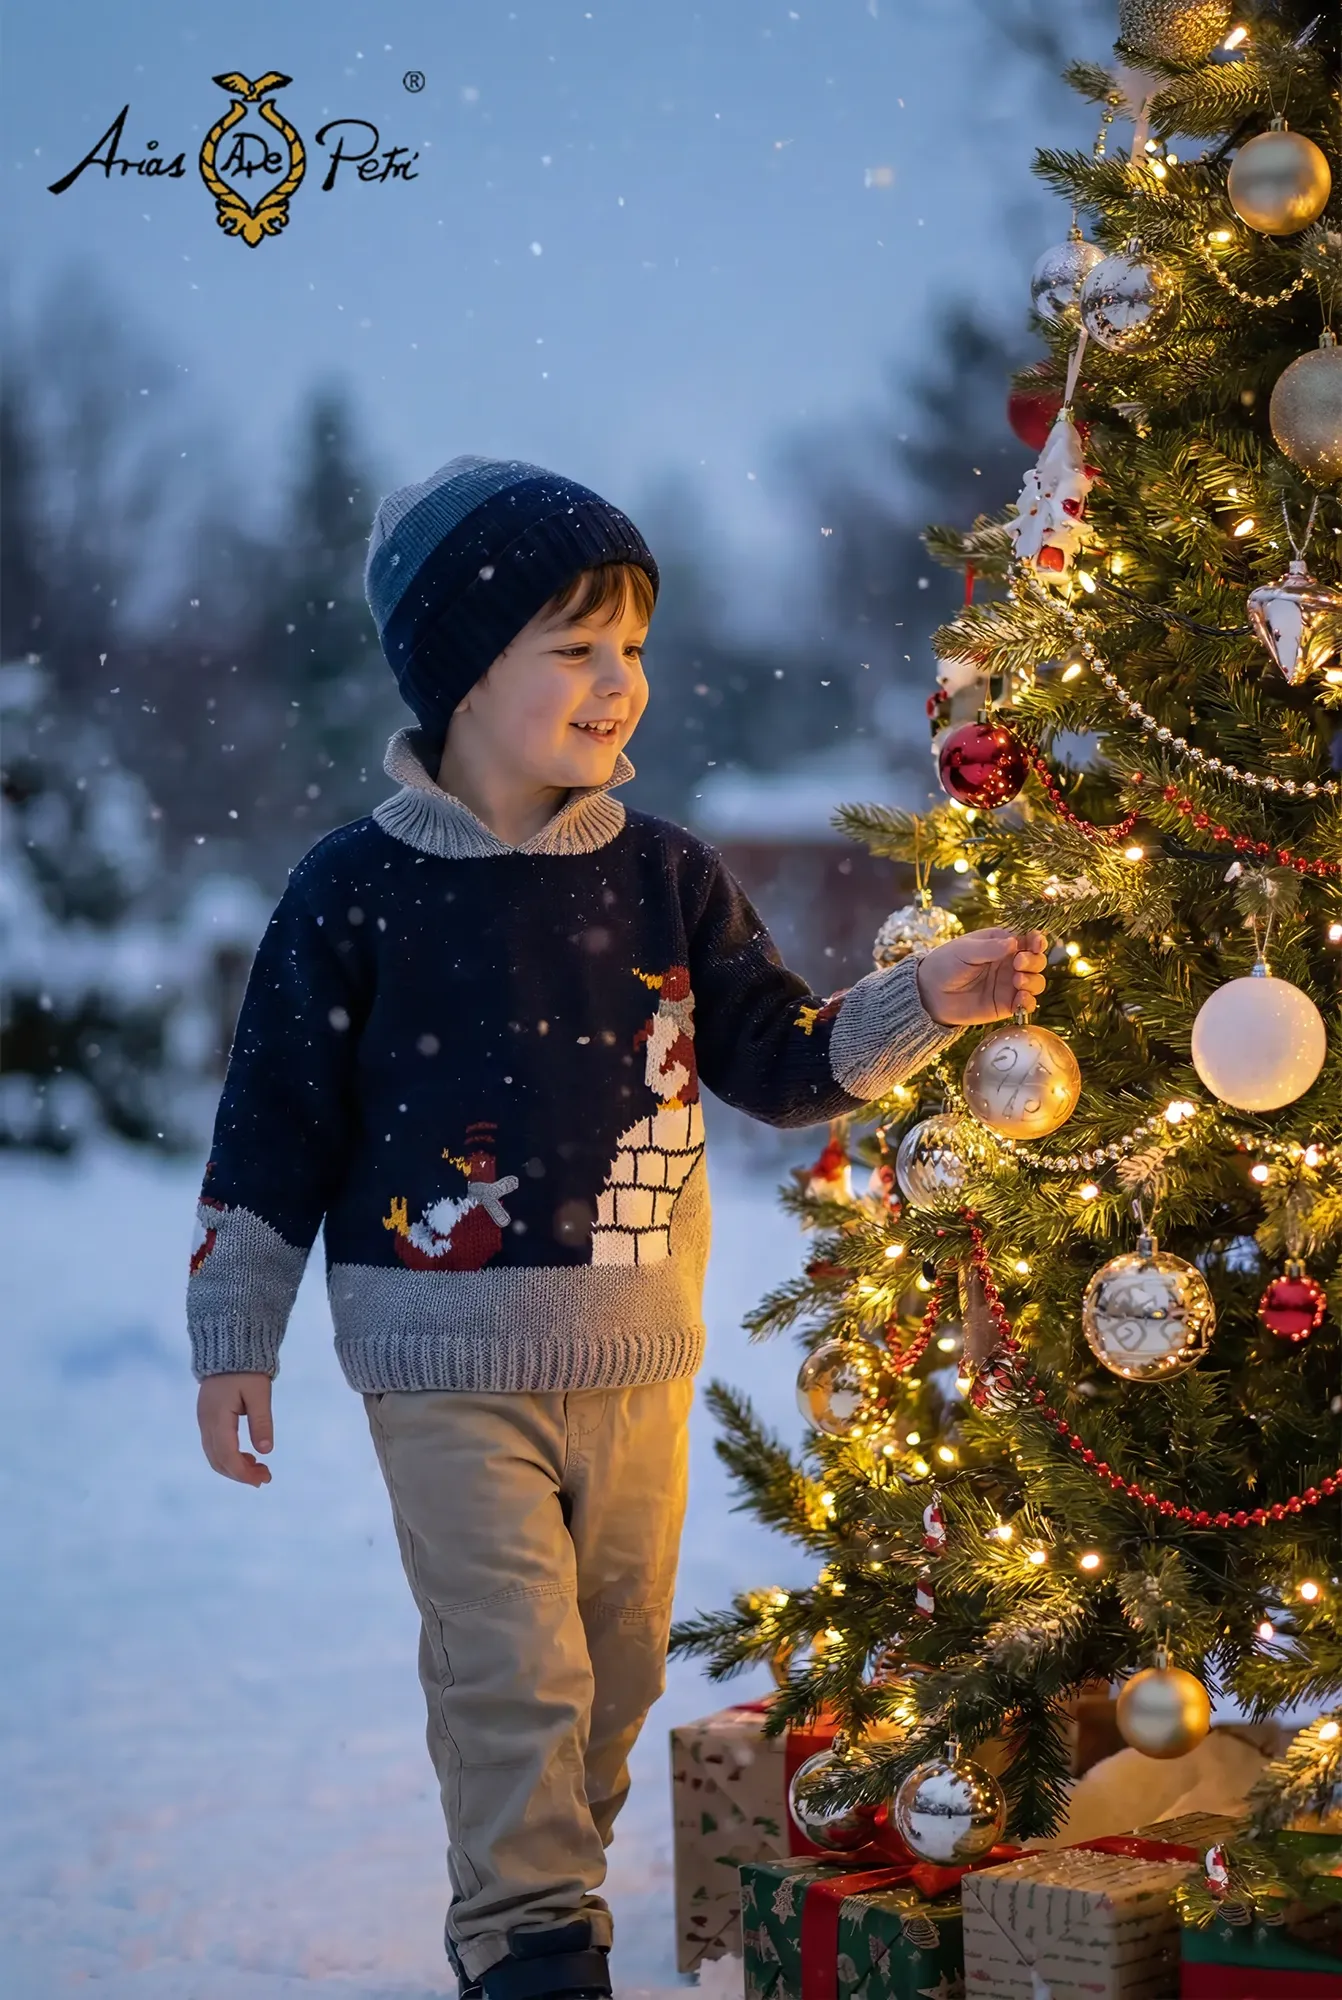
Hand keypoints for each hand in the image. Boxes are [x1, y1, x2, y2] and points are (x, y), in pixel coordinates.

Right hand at [197, 1371, 273, 1485]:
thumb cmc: (247, 1369)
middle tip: (265, 1477)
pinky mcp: (207, 1418)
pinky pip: (214, 1446)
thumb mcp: (259, 1393)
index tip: (264, 1479)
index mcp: (217, 1418)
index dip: (244, 1473)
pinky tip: (247, 1456)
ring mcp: (204, 1421)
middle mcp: (206, 1423)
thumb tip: (266, 1451)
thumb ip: (261, 1422)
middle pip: (218, 1461)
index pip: (227, 1456)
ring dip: (234, 1467)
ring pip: (214, 1456)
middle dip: (240, 1474)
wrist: (229, 1348)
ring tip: (259, 1469)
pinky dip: (229, 1457)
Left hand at [915, 927, 1048, 1027]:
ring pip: (1036, 981)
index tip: (1037, 943)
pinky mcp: (1006, 1004)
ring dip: (1034, 981)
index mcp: (1001, 944)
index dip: (1037, 940)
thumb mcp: (965, 951)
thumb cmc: (945, 964)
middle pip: (1036, 960)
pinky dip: (1029, 1001)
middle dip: (1034, 961)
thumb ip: (989, 948)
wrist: (930, 993)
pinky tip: (1021, 999)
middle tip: (1018, 964)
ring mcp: (1009, 984)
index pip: (1027, 939)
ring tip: (1018, 981)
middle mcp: (1009, 963)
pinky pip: (1026, 1003)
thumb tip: (1014, 942)